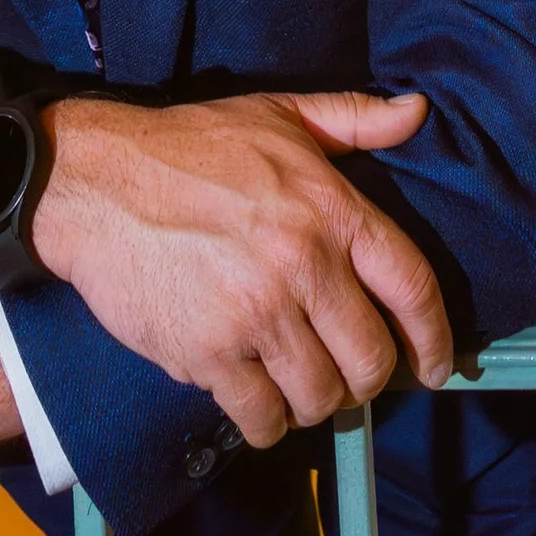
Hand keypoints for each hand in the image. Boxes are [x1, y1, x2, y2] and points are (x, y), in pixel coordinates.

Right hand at [34, 87, 450, 444]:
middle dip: (368, 379)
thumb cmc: (190, 146)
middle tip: (350, 376)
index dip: (436, 337)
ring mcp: (256, 314)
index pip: (411, 286)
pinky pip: (263, 418)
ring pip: (321, 396)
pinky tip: (260, 404)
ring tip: (303, 386)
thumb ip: (353, 118)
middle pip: (371, 359)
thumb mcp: (278, 115)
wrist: (97, 182)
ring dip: (318, 403)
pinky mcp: (208, 353)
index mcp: (332, 209)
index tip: (438, 366)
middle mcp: (303, 265)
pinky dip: (269, 423)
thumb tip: (417, 112)